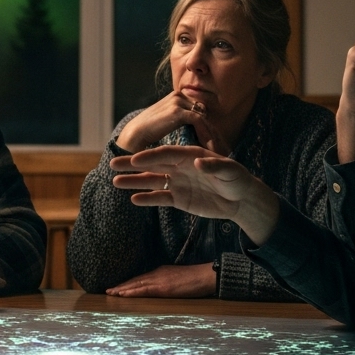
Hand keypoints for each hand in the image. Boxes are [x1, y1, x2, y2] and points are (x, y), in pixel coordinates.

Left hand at [106, 263, 215, 297]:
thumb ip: (168, 282)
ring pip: (135, 284)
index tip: (118, 287)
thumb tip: (161, 289)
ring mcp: (158, 280)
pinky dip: (131, 292)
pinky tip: (122, 294)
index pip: (140, 278)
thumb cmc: (196, 279)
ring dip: (122, 289)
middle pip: (135, 280)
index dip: (128, 283)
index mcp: (160, 272)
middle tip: (108, 291)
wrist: (205, 276)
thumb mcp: (178, 279)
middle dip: (121, 286)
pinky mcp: (162, 287)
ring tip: (111, 293)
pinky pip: (143, 290)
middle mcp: (156, 274)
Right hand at [110, 145, 280, 245]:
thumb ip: (213, 166)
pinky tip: (133, 198)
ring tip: (115, 181)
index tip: (134, 159)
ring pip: (152, 181)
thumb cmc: (238, 179)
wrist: (241, 200)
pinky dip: (147, 199)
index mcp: (190, 155)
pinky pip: (160, 198)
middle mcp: (180, 167)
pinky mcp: (179, 199)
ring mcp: (178, 183)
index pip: (166, 154)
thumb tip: (197, 163)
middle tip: (112, 163)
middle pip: (152, 164)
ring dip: (134, 181)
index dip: (150, 156)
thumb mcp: (230, 170)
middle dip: (132, 165)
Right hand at [116, 91, 219, 153]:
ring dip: (213, 136)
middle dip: (215, 133)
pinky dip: (206, 135)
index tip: (220, 146)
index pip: (200, 111)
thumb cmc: (148, 132)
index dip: (211, 129)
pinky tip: (210, 150)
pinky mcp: (177, 111)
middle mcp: (179, 95)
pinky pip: (199, 121)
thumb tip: (200, 131)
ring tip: (221, 153)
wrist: (133, 134)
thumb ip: (181, 121)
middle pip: (205, 114)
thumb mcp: (167, 122)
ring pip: (204, 118)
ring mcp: (178, 101)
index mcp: (178, 96)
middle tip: (225, 151)